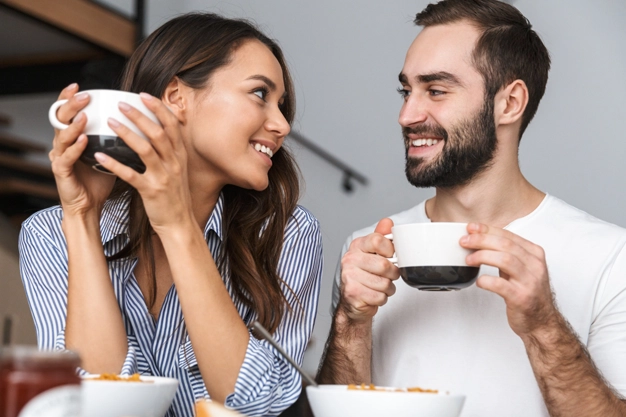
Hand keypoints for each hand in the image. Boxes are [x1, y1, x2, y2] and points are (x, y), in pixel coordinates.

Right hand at [49, 84, 115, 215]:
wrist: (89, 206)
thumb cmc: (99, 180)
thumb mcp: (109, 154)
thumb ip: (115, 137)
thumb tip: (138, 121)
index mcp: (73, 138)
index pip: (68, 113)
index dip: (69, 99)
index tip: (79, 86)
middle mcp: (63, 145)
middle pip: (60, 119)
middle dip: (70, 105)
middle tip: (82, 95)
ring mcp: (60, 158)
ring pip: (62, 136)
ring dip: (73, 125)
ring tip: (84, 115)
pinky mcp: (61, 173)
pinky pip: (67, 158)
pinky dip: (75, 148)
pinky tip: (84, 140)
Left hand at [92, 93, 194, 232]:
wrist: (179, 223)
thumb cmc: (174, 196)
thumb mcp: (177, 170)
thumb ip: (169, 151)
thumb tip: (156, 131)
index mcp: (180, 156)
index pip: (172, 125)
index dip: (158, 108)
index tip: (144, 95)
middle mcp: (174, 163)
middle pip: (158, 133)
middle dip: (139, 116)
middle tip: (121, 104)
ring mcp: (163, 177)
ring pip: (145, 149)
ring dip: (126, 134)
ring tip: (109, 122)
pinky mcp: (151, 191)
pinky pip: (130, 174)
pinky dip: (113, 164)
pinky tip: (99, 155)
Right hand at [339, 218, 399, 322]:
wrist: (353, 300)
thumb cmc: (366, 275)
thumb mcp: (373, 253)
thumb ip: (381, 237)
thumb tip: (387, 222)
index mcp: (357, 246)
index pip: (378, 241)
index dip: (390, 250)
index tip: (390, 256)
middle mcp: (350, 259)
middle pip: (384, 265)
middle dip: (392, 273)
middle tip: (388, 275)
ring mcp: (349, 276)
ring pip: (384, 283)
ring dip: (388, 288)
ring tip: (380, 286)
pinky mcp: (353, 293)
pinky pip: (379, 296)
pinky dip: (382, 298)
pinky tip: (374, 295)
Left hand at [460, 223, 557, 336]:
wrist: (542, 321)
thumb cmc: (527, 292)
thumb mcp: (520, 268)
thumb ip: (505, 253)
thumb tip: (479, 238)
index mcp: (534, 254)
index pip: (508, 235)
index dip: (487, 230)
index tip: (471, 228)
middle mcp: (535, 265)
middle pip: (505, 245)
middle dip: (481, 240)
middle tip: (464, 241)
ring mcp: (530, 282)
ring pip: (505, 260)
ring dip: (482, 256)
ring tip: (468, 259)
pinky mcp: (521, 298)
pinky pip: (501, 285)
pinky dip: (486, 280)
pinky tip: (479, 281)